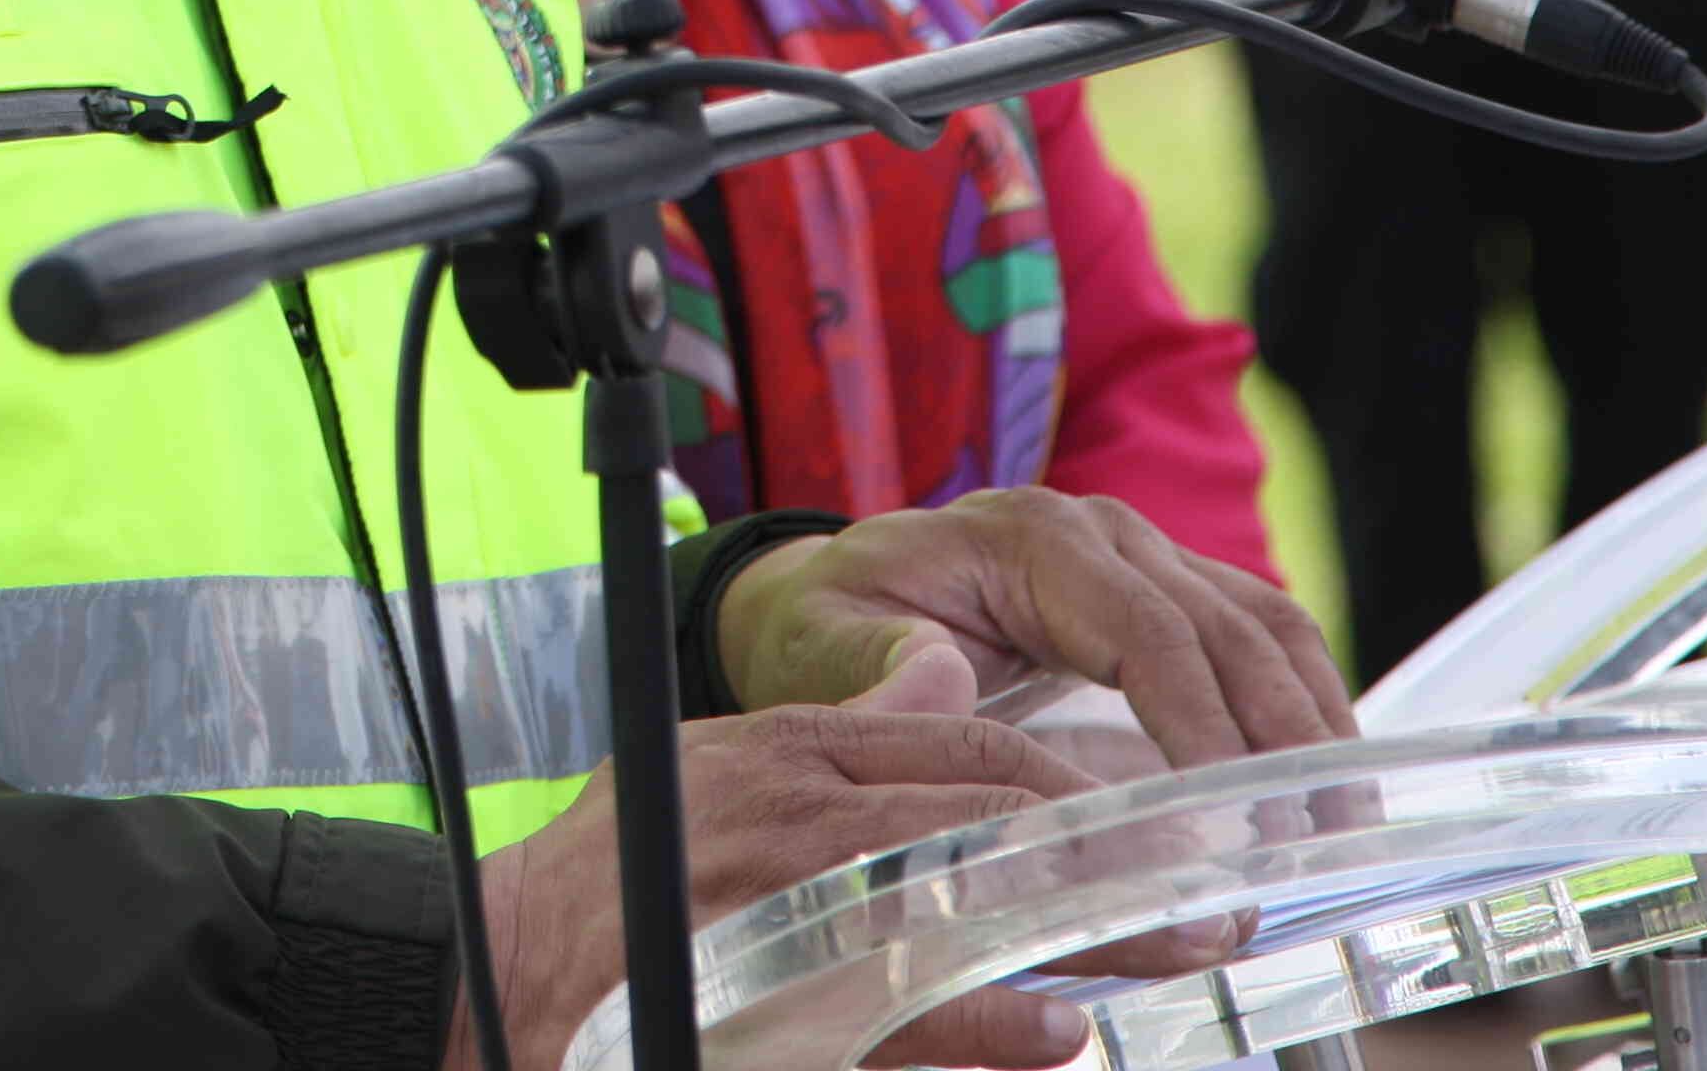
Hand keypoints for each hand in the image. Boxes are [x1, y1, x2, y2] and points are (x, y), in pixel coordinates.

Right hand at [449, 704, 1221, 1070]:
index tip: (1156, 817)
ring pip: (972, 895)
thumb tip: (945, 674)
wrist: (495, 973)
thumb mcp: (714, 768)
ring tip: (1178, 946)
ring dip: (1088, 925)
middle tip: (1212, 890)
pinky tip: (1052, 1031)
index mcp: (790, 753)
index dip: (1074, 782)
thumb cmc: (607, 882)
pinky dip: (991, 1021)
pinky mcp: (777, 995)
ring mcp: (789, 904)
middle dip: (1117, 851)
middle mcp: (797, 815)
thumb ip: (839, 728)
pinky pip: (910, 1004)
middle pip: (995, 814)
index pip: (967, 743)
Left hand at [712, 491, 1355, 774]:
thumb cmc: (832, 622)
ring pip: (1265, 625)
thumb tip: (942, 679)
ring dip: (1315, 718)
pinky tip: (1327, 780)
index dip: (1200, 720)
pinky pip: (1259, 639)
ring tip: (1348, 819)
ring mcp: (1148, 557)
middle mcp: (1106, 533)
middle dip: (1283, 732)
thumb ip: (878, 659)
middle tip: (1325, 834)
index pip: (1145, 630)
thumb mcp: (826, 640)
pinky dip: (1303, 703)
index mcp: (1032, 539)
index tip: (1232, 812)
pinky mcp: (1168, 596)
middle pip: (1226, 627)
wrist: (838, 594)